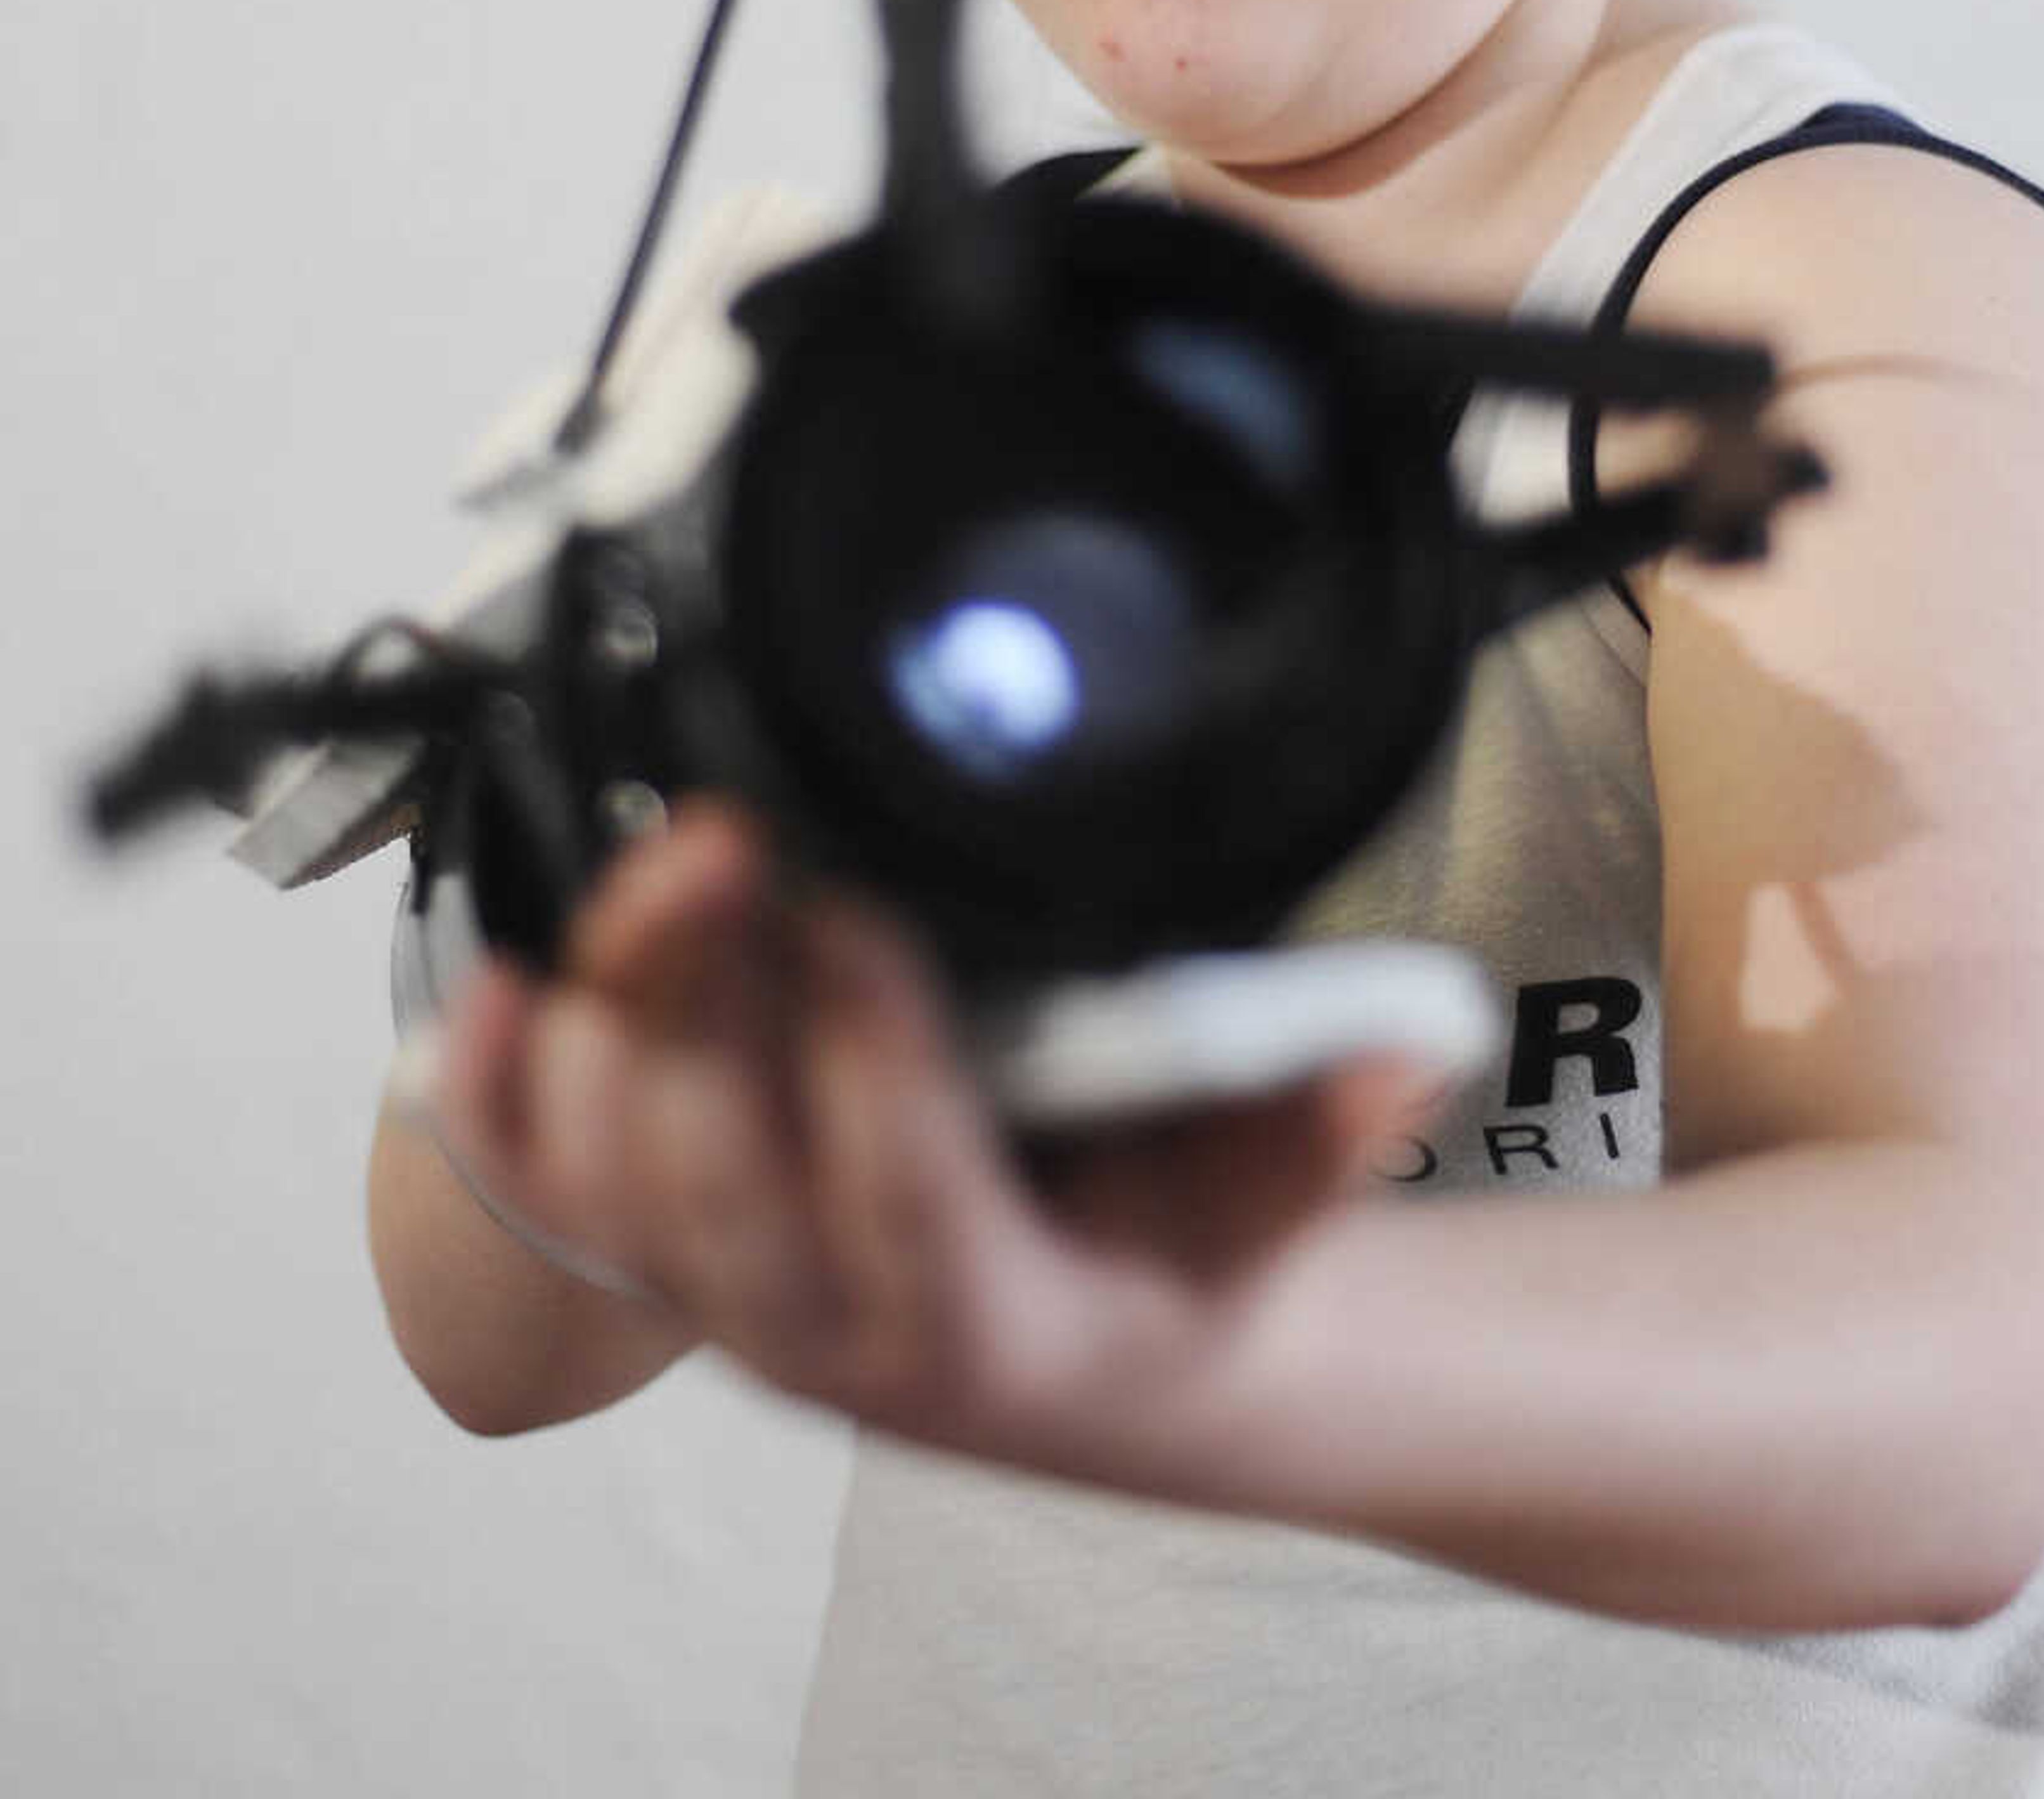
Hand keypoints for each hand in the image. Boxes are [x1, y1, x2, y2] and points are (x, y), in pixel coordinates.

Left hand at [428, 799, 1436, 1484]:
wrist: (1085, 1353)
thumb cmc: (1165, 1258)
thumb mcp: (1260, 1198)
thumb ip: (1320, 1119)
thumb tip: (1405, 1046)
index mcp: (985, 1314)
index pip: (908, 1185)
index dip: (870, 1049)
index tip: (856, 901)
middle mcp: (828, 1326)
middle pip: (718, 1178)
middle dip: (707, 998)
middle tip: (728, 835)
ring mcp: (726, 1296)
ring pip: (614, 1179)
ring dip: (612, 1015)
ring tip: (651, 860)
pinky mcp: (662, 1249)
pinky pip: (536, 1185)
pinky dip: (495, 1082)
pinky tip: (496, 969)